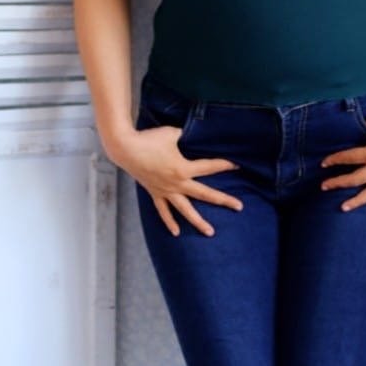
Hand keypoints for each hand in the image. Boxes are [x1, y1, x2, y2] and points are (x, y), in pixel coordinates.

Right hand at [113, 122, 243, 236]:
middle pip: (204, 194)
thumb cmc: (149, 139)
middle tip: (239, 206)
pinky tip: (176, 232)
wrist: (126, 149)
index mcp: (183, 168)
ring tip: (211, 232)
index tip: (237, 166)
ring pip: (185, 210)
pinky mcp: (155, 193)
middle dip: (223, 200)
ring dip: (198, 221)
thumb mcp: (172, 133)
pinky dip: (169, 221)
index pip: (209, 167)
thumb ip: (184, 136)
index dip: (224, 165)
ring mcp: (166, 191)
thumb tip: (189, 136)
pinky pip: (163, 211)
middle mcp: (177, 183)